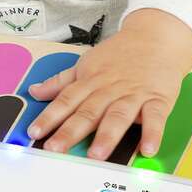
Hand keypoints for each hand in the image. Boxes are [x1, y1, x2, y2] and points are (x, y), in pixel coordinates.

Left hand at [25, 8, 191, 160]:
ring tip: (96, 155)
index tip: (35, 132)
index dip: (49, 117)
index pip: (66, 100)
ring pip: (118, 116)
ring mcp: (133, 94)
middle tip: (55, 149)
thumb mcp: (86, 63)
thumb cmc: (119, 54)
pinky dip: (152, 133)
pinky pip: (155, 118)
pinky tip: (147, 150)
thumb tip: (34, 91)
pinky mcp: (157, 99)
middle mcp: (109, 89)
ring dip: (106, 136)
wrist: (154, 36)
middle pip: (88, 112)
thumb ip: (61, 81)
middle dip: (70, 131)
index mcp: (90, 81)